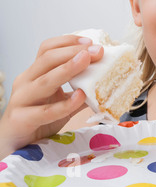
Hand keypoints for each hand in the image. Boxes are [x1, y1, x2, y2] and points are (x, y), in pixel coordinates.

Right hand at [0, 35, 102, 159]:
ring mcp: (22, 100)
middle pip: (47, 59)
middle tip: (97, 51)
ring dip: (67, 69)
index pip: (47, 49)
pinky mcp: (22, 119)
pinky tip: (80, 97)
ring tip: (86, 61)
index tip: (90, 41)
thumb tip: (109, 81)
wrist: (15, 144)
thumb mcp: (61, 100)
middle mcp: (26, 82)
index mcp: (35, 73)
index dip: (68, 42)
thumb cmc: (39, 119)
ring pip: (45, 81)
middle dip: (73, 52)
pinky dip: (64, 104)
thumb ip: (82, 90)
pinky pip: (46, 111)